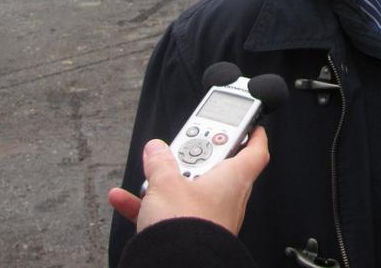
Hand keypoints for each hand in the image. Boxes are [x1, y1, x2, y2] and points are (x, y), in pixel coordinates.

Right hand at [108, 126, 269, 233]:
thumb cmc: (185, 226)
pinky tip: (124, 199)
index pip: (256, 153)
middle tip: (183, 146)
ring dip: (168, 181)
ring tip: (150, 174)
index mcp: (234, 179)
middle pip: (218, 168)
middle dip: (198, 156)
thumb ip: (160, 162)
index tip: (251, 126)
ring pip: (190, 190)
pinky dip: (150, 205)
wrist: (177, 265)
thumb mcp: (166, 183)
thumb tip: (156, 149)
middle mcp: (228, 199)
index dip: (254, 136)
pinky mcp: (193, 235)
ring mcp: (211, 218)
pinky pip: (172, 213)